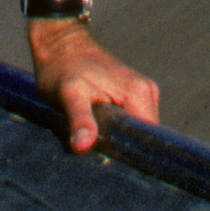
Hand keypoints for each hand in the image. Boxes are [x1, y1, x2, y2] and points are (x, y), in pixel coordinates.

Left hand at [29, 16, 160, 155]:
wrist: (60, 44)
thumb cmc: (61, 68)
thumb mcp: (68, 94)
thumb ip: (80, 119)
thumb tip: (83, 146)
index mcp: (139, 93)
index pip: (149, 139)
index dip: (133, 157)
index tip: (113, 166)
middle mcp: (147, 92)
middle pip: (145, 137)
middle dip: (126, 151)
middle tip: (99, 159)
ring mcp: (142, 92)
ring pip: (139, 131)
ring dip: (122, 142)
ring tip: (98, 147)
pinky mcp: (133, 94)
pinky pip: (133, 122)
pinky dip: (119, 132)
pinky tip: (101, 135)